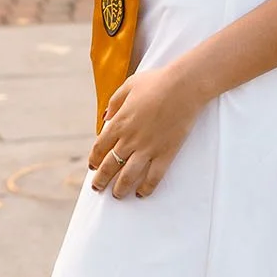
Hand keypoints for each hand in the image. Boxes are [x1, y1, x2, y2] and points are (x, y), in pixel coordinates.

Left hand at [88, 62, 203, 198]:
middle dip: (101, 179)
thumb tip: (105, 118)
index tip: (92, 167)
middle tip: (98, 188)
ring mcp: (148, 148)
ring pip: (128, 176)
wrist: (184, 86)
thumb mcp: (129, 85)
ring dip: (120, 188)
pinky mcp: (165, 153)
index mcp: (120, 122)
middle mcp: (130, 138)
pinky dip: (146, 188)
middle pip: (110, 165)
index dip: (94, 160)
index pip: (100, 147)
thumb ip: (115, 101)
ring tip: (116, 195)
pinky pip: (154, 177)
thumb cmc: (157, 81)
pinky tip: (142, 194)